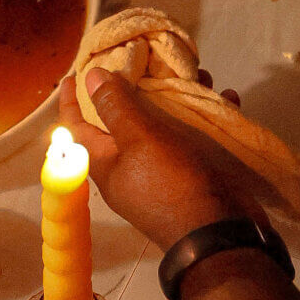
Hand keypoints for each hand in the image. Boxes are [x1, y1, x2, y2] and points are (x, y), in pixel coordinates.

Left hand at [58, 68, 258, 249]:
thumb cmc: (171, 184)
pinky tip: (227, 98)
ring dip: (178, 100)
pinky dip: (207, 118)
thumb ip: (114, 107)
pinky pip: (195, 138)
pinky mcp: (193, 173)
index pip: (77, 127)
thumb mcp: (139, 140)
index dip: (72, 101)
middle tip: (146, 64)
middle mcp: (129, 168)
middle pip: (124, 121)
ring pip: (164, 125)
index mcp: (105, 163)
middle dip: (136, 90)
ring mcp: (162, 172)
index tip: (74, 76)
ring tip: (196, 76)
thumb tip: (89, 77)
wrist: (221, 235)